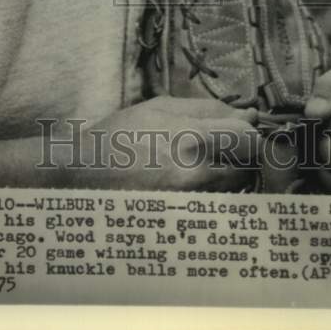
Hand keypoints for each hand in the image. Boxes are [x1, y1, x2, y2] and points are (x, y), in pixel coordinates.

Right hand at [70, 96, 262, 191]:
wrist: (81, 176)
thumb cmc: (120, 136)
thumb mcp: (159, 108)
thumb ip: (206, 109)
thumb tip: (248, 113)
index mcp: (190, 137)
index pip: (247, 135)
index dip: (247, 131)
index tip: (239, 130)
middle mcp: (196, 172)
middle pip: (249, 162)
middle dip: (244, 153)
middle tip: (226, 149)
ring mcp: (191, 201)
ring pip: (236, 185)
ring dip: (231, 174)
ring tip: (202, 167)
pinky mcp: (184, 221)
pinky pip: (217, 204)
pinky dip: (213, 194)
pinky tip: (192, 186)